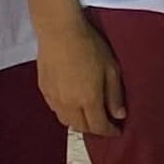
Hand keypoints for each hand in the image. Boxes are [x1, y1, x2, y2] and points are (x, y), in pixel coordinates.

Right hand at [34, 11, 126, 133]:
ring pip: (66, 121)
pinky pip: (55, 110)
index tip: (117, 130)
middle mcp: (69, 104)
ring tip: (90, 115)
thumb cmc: (89, 46)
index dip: (110, 131)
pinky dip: (66, 113)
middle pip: (81, 127)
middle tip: (105, 124)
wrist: (59, 32)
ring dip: (79, 123)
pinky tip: (73, 104)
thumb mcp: (111, 69)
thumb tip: (119, 114)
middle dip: (95, 129)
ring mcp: (54, 98)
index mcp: (88, 99)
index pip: (99, 126)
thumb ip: (115, 95)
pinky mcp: (43, 90)